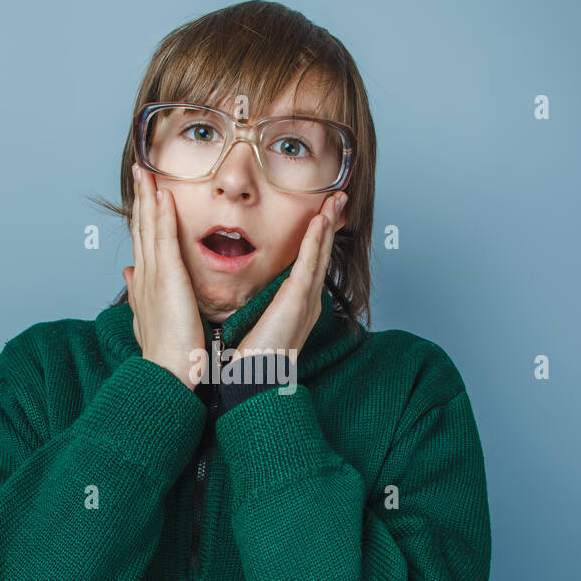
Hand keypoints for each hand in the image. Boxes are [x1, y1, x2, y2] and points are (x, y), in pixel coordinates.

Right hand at [122, 163, 203, 390]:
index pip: (142, 241)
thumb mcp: (150, 317)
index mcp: (143, 283)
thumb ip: (140, 293)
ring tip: (146, 171)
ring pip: (147, 227)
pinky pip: (162, 239)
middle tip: (140, 170)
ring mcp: (152, 275)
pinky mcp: (166, 278)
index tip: (144, 192)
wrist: (168, 373)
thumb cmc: (167, 354)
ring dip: (146, 196)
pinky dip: (160, 215)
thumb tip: (127, 273)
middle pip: (140, 227)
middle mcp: (143, 275)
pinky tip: (162, 194)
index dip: (141, 214)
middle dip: (139, 197)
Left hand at [233, 191, 346, 366]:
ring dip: (327, 224)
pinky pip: (308, 265)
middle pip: (321, 254)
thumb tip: (242, 295)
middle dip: (330, 224)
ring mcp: (305, 302)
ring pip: (319, 254)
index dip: (317, 237)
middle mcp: (307, 301)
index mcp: (297, 306)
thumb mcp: (254, 326)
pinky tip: (320, 220)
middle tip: (338, 197)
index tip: (320, 214)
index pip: (309, 263)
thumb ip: (255, 307)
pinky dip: (315, 241)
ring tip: (335, 199)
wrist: (252, 383)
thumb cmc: (250, 361)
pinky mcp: (297, 303)